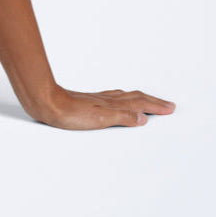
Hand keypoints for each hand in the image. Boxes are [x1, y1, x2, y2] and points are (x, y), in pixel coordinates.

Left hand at [27, 86, 175, 129]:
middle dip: (152, 101)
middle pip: (135, 98)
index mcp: (112, 104)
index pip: (140, 104)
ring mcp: (97, 100)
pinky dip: (122, 99)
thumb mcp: (100, 119)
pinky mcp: (87, 101)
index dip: (155, 106)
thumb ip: (122, 117)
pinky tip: (116, 100)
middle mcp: (107, 100)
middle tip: (166, 104)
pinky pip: (112, 97)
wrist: (45, 102)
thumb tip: (143, 117)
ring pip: (124, 97)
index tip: (170, 108)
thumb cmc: (69, 113)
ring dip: (139, 98)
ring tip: (147, 100)